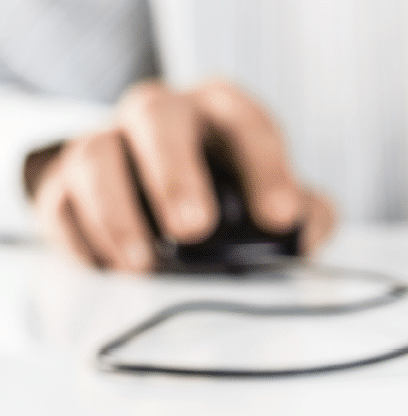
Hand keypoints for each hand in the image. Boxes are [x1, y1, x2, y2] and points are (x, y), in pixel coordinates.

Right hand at [25, 79, 335, 271]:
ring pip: (95, 155)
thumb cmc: (232, 197)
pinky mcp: (65, 184)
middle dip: (175, 173)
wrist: (160, 201)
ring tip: (144, 265)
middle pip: (157, 117)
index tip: (280, 218)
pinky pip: (60, 203)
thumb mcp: (277, 201)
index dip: (266, 167)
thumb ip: (306, 216)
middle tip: (195, 230)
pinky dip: (83, 239)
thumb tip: (306, 234)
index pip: (245, 121)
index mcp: (222, 113)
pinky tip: (109, 270)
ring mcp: (108, 145)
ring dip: (117, 213)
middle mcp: (161, 116)